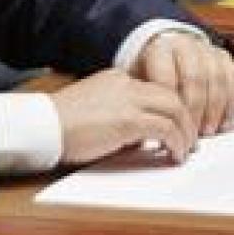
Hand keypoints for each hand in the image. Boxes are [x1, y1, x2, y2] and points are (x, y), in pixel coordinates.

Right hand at [50, 69, 196, 164]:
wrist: (42, 126)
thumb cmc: (60, 125)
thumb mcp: (96, 111)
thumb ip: (120, 116)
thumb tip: (143, 137)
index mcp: (117, 78)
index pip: (156, 89)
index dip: (171, 109)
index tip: (177, 126)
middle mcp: (126, 84)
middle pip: (172, 96)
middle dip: (186, 119)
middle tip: (191, 139)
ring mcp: (128, 100)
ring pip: (175, 109)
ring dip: (186, 132)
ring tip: (186, 150)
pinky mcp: (128, 120)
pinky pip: (166, 129)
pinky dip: (176, 143)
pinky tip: (174, 155)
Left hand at [135, 31, 233, 136]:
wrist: (166, 55)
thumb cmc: (150, 77)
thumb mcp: (140, 84)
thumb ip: (145, 101)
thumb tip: (149, 129)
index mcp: (160, 49)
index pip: (167, 78)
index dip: (171, 107)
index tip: (171, 130)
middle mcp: (185, 44)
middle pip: (194, 79)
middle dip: (194, 111)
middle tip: (192, 134)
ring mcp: (206, 49)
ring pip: (216, 78)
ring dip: (214, 109)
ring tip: (207, 132)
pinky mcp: (223, 56)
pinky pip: (232, 78)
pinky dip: (231, 103)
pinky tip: (224, 123)